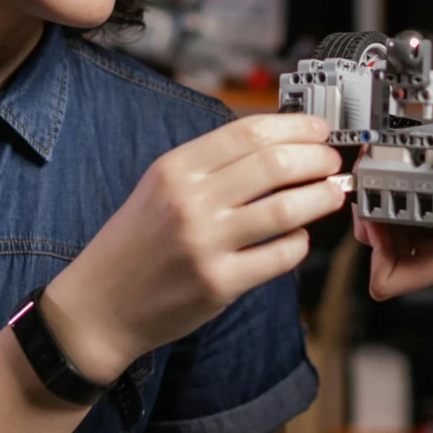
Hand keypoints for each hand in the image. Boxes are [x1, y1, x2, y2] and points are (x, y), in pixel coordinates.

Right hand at [41, 112, 346, 381]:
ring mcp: (205, 244)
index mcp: (175, 169)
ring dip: (321, 197)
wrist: (99, 305)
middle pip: (274, 165)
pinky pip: (279, 256)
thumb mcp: (160, 187)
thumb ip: (210, 165)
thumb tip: (275, 142)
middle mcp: (189, 202)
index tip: (318, 129)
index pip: (247, 132)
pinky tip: (299, 238)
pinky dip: (299, 243)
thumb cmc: (136, 244)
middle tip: (332, 161)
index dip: (293, 126)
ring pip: (285, 209)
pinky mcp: (219, 284)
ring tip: (333, 193)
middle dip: (316, 158)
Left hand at [360, 162, 432, 305]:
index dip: (373, 253)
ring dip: (391, 202)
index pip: (388, 280)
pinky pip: (426, 214)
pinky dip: (419, 195)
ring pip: (401, 229)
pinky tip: (428, 172)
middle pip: (383, 247)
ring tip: (391, 169)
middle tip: (373, 179)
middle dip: (373, 214)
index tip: (377, 218)